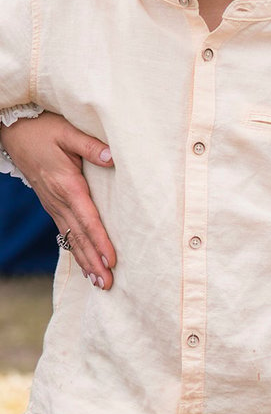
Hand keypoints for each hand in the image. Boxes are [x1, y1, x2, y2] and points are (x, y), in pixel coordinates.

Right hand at [1, 113, 115, 288]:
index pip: (87, 219)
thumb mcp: (67, 132)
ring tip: (99, 282)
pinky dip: (75, 249)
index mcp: (67, 185)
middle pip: (80, 236)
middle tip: (108, 285)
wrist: (14, 130)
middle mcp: (58, 200)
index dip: (100, 241)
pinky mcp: (50, 203)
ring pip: (71, 238)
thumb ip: (91, 147)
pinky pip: (64, 231)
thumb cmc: (43, 128)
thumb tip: (112, 158)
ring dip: (86, 260)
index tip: (112, 260)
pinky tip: (84, 262)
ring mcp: (52, 204)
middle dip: (94, 261)